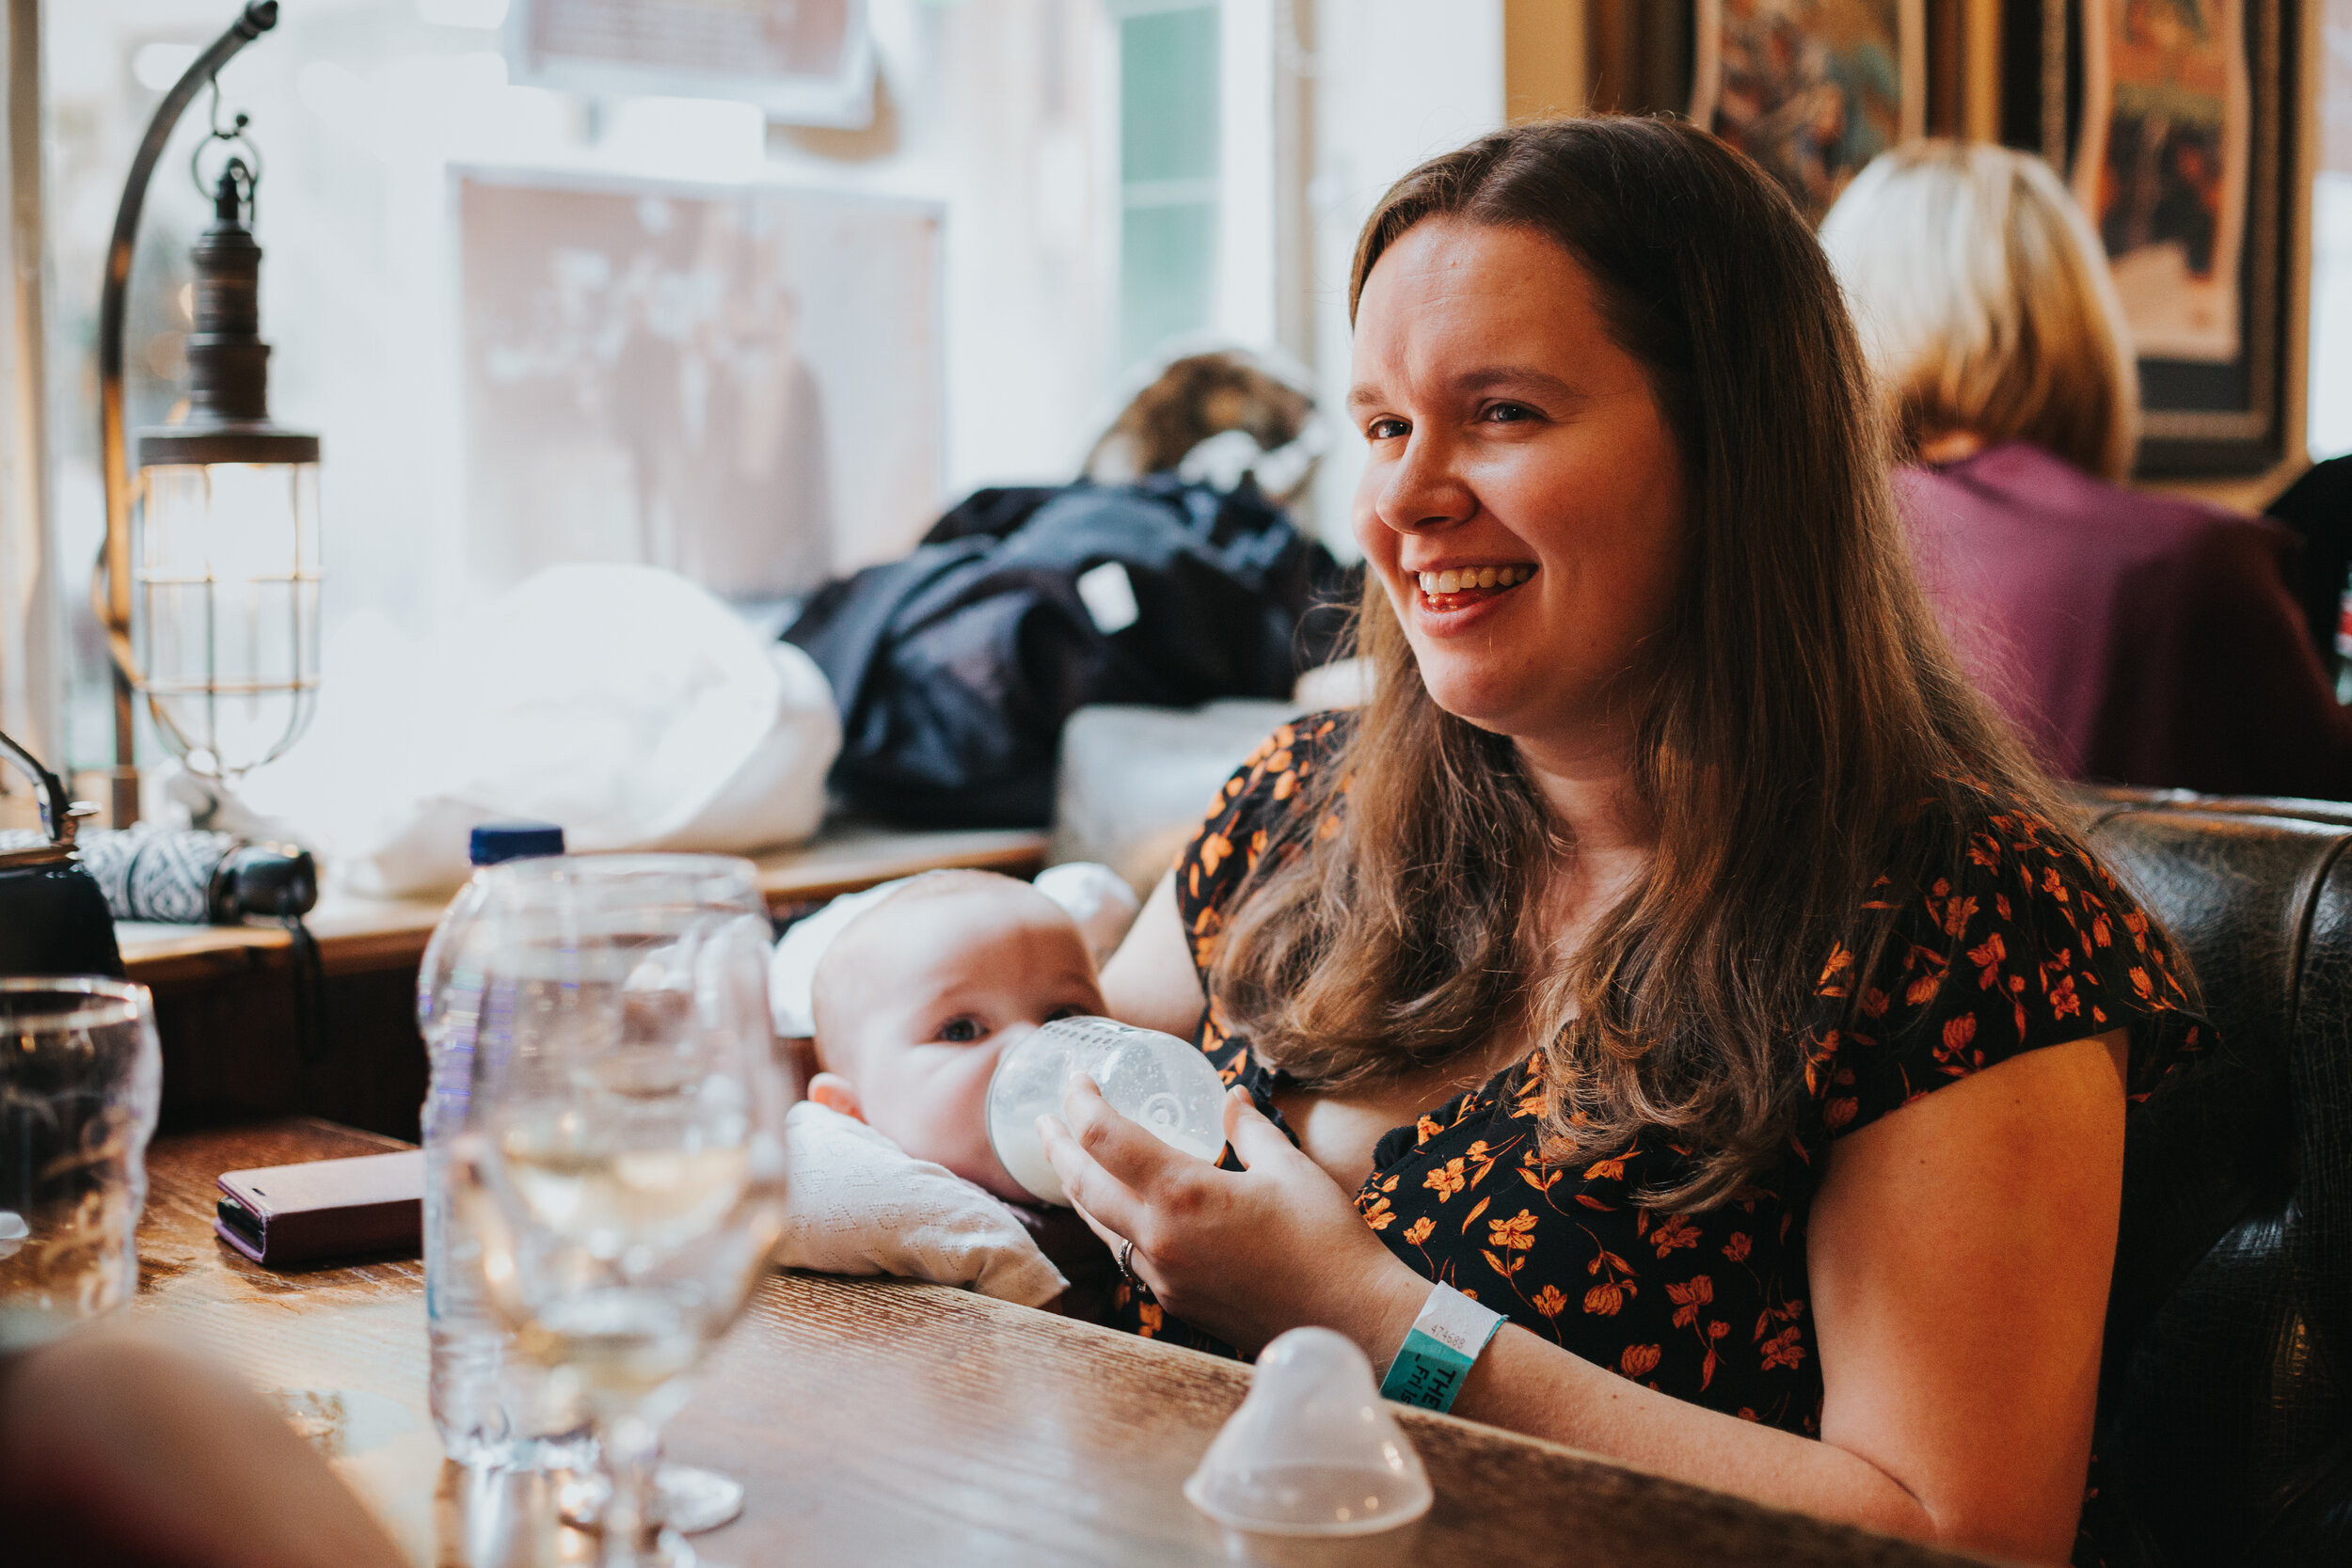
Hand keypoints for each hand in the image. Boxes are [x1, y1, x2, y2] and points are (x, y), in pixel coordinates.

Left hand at [1037, 1079, 1425, 1357]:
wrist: (1348, 1322)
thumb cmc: (1326, 1241)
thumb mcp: (1289, 1169)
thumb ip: (1249, 1129)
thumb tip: (1231, 1098)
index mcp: (1183, 1194)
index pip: (1104, 1137)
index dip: (1081, 1102)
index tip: (1077, 1077)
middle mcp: (1158, 1238)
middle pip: (1081, 1183)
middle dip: (1057, 1145)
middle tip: (1044, 1117)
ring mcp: (1162, 1275)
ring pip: (1097, 1223)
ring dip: (1077, 1186)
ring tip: (1068, 1157)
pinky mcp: (1174, 1300)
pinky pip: (1125, 1253)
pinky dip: (1110, 1221)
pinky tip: (1118, 1207)